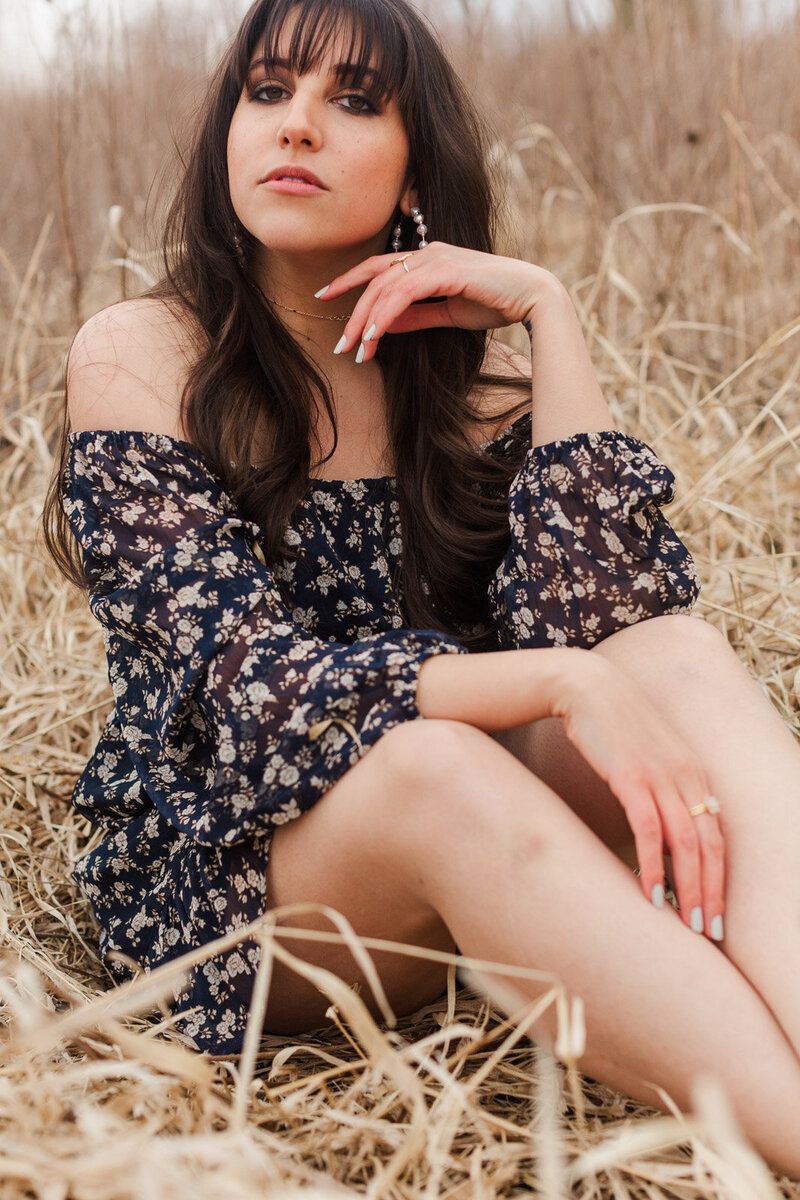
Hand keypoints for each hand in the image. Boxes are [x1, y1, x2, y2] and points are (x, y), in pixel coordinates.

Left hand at [314, 242, 545, 360]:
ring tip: (356, 350)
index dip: (350, 280)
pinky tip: (375, 336)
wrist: (531, 298)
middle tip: (339, 344)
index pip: (379, 268)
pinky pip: (404, 293)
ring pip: (385, 287)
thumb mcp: (447, 314)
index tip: (326, 297)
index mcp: (427, 260)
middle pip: (375, 279)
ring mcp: (436, 259)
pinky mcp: (445, 271)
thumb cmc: (495, 303)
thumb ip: (416, 316)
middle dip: (352, 311)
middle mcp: (427, 254)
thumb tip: (384, 325)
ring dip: (367, 321)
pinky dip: (386, 315)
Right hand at [551, 652, 725, 939]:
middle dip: (711, 894)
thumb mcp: (648, 758)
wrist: (586, 686)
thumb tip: (660, 837)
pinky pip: (648, 830)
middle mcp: (686, 776)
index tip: (715, 915)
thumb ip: (661, 792)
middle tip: (708, 933)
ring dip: (688, 888)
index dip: (720, 879)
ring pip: (685, 844)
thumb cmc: (612, 725)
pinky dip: (652, 864)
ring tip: (686, 924)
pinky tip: (650, 892)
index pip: (718, 837)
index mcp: (695, 774)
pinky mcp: (631, 776)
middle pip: (710, 846)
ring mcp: (660, 776)